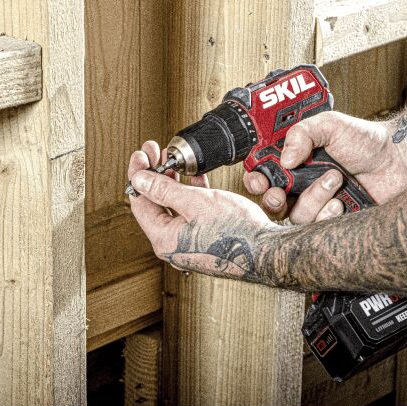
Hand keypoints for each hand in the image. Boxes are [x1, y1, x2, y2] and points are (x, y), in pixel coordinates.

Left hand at [128, 141, 277, 280]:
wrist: (268, 252)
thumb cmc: (236, 232)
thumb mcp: (195, 202)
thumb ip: (163, 190)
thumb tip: (138, 179)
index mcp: (164, 239)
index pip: (139, 202)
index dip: (138, 173)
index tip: (142, 155)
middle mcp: (173, 245)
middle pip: (154, 204)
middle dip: (155, 175)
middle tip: (157, 153)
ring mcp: (188, 244)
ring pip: (173, 208)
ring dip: (173, 183)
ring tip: (176, 162)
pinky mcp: (203, 240)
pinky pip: (189, 214)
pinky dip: (190, 195)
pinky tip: (195, 178)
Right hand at [244, 111, 406, 221]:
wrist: (400, 161)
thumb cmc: (368, 140)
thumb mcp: (330, 125)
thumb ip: (302, 133)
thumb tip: (284, 159)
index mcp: (296, 160)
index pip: (265, 174)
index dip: (255, 179)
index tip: (258, 179)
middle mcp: (303, 184)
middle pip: (272, 200)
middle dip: (272, 198)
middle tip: (280, 192)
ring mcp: (319, 204)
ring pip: (295, 215)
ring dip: (312, 198)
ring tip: (335, 179)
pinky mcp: (335, 222)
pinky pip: (317, 229)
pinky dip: (326, 214)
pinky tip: (341, 202)